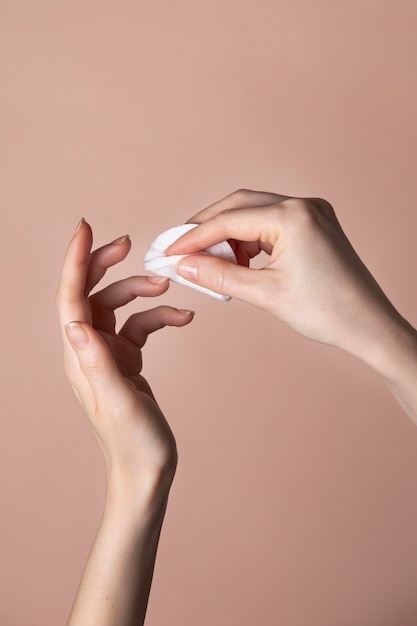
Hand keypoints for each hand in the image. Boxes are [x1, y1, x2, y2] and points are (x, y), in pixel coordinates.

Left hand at [55, 219, 193, 495]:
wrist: (147, 468)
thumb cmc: (133, 442)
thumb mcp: (116, 401)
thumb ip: (97, 362)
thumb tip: (74, 323)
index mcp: (80, 356)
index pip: (70, 299)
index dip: (75, 261)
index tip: (85, 228)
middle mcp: (89, 350)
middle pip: (90, 293)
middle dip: (107, 264)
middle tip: (130, 244)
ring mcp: (108, 353)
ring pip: (119, 306)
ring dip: (142, 291)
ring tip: (168, 287)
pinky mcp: (127, 359)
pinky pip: (141, 325)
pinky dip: (160, 315)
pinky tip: (182, 317)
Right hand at [166, 189, 402, 358]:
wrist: (368, 326)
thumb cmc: (325, 312)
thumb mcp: (263, 294)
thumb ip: (218, 275)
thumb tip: (182, 266)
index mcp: (293, 216)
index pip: (228, 220)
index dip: (193, 237)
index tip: (169, 252)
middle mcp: (304, 205)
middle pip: (238, 205)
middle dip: (207, 228)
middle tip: (181, 250)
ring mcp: (312, 212)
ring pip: (254, 213)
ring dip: (228, 234)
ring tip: (211, 263)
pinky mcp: (316, 224)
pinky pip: (272, 224)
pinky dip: (250, 239)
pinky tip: (239, 261)